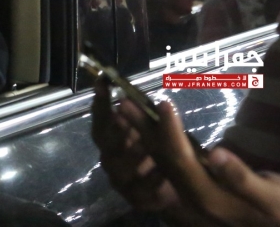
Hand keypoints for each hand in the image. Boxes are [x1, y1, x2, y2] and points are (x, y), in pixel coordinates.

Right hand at [91, 78, 182, 212]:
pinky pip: (140, 190)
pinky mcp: (136, 198)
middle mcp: (111, 155)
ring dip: (131, 155)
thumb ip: (147, 113)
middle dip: (113, 129)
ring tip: (145, 147)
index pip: (101, 115)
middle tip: (123, 118)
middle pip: (103, 141)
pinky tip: (163, 174)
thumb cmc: (163, 152)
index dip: (100, 99)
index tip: (104, 81)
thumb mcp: (158, 129)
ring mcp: (120, 178)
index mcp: (113, 136)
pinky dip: (150, 181)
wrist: (178, 190)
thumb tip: (144, 90)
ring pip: (118, 167)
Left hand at [122, 98, 279, 226]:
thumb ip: (242, 178)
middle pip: (162, 158)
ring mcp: (192, 192)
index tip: (163, 103)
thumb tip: (216, 154)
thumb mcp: (273, 196)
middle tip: (124, 101)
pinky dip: (153, 140)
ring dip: (142, 132)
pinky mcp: (195, 186)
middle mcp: (193, 196)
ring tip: (125, 107)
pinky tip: (145, 124)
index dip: (170, 131)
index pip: (182, 160)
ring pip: (160, 159)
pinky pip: (168, 161)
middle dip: (142, 128)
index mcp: (209, 197)